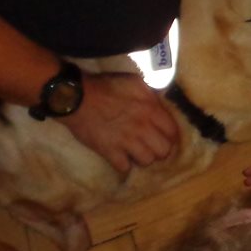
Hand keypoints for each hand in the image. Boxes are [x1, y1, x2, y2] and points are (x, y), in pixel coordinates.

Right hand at [62, 71, 177, 172]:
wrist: (78, 98)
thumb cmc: (107, 86)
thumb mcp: (135, 82)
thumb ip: (150, 95)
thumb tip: (160, 104)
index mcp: (151, 109)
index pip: (172, 131)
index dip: (170, 135)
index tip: (164, 134)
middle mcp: (143, 128)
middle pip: (163, 151)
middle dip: (160, 149)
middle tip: (152, 145)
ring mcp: (126, 142)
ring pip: (147, 161)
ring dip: (143, 157)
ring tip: (137, 152)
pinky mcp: (110, 152)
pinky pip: (125, 168)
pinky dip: (124, 165)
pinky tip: (122, 158)